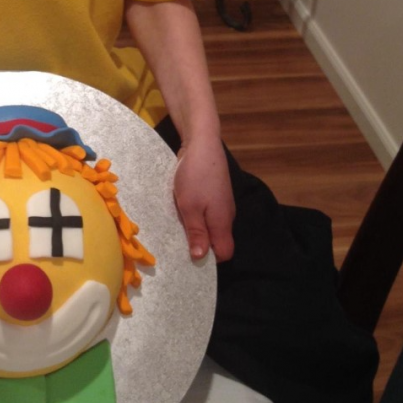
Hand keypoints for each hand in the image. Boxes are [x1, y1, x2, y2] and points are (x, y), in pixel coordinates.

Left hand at [172, 135, 234, 261]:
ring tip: (176, 224)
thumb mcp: (190, 207)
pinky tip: (181, 208)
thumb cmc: (195, 176)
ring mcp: (221, 203)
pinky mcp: (214, 193)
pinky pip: (207, 212)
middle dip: (199, 244)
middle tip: (178, 242)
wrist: (202, 143)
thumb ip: (197, 233)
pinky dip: (195, 214)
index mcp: (223, 222)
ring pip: (211, 225)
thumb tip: (199, 258)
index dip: (209, 259)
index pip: (224, 253)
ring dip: (195, 228)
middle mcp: (226, 215)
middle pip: (217, 240)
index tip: (189, 257)